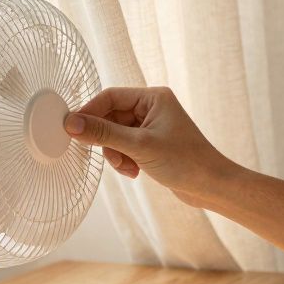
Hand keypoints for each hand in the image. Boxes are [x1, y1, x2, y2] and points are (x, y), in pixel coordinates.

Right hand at [64, 87, 235, 206]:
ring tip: (129, 168)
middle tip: (111, 157)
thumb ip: (104, 133)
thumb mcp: (139, 146)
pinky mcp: (151, 143)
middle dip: (107, 141)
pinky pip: (124, 147)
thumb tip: (72, 123)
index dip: (90, 112)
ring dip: (116, 154)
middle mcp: (152, 107)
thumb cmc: (185, 162)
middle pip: (110, 117)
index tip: (72, 129)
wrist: (211, 186)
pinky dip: (124, 160)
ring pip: (115, 135)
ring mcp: (151, 126)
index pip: (110, 97)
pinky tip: (135, 172)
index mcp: (153, 97)